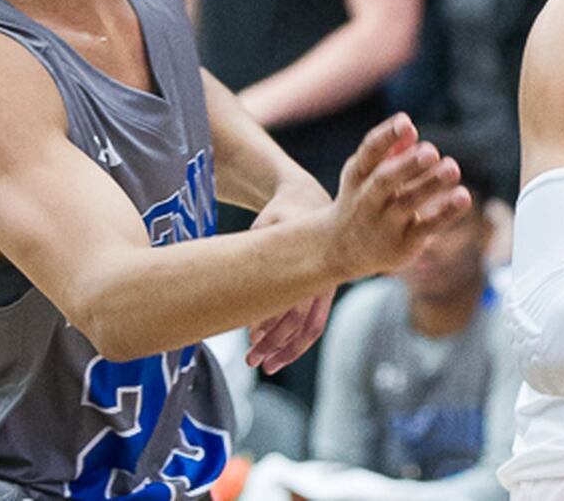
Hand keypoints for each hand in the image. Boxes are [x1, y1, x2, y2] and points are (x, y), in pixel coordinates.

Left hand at [243, 194, 335, 372]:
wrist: (307, 200)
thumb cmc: (281, 214)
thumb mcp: (264, 227)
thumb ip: (255, 253)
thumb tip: (238, 291)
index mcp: (312, 260)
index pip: (294, 301)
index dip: (273, 323)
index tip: (251, 337)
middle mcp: (323, 277)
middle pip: (301, 320)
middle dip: (276, 344)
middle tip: (251, 360)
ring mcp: (325, 286)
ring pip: (309, 326)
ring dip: (285, 348)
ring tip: (261, 362)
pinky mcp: (323, 292)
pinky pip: (313, 321)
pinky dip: (293, 338)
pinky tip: (273, 348)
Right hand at [322, 114, 470, 283]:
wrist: (343, 250)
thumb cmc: (364, 199)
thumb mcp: (367, 174)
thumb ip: (388, 152)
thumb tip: (410, 131)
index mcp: (358, 175)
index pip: (369, 152)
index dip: (386, 136)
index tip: (406, 122)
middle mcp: (366, 200)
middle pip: (384, 180)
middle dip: (407, 165)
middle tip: (431, 151)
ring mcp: (383, 224)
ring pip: (407, 203)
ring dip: (430, 185)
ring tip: (452, 168)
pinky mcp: (402, 244)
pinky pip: (425, 228)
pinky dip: (445, 212)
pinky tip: (463, 197)